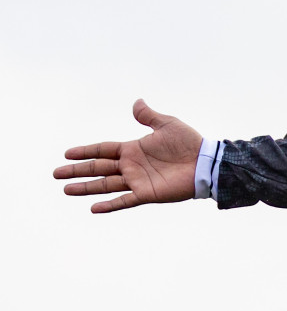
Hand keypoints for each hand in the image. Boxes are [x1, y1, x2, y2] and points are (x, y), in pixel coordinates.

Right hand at [54, 100, 202, 212]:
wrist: (206, 162)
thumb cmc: (189, 143)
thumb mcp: (167, 124)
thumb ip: (149, 116)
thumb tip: (137, 102)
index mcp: (133, 149)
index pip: (103, 149)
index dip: (85, 151)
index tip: (67, 154)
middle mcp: (132, 166)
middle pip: (98, 168)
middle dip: (77, 171)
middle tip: (56, 174)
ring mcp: (138, 181)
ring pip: (106, 184)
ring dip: (86, 187)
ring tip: (66, 189)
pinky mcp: (147, 193)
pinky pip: (125, 200)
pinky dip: (110, 205)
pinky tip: (93, 208)